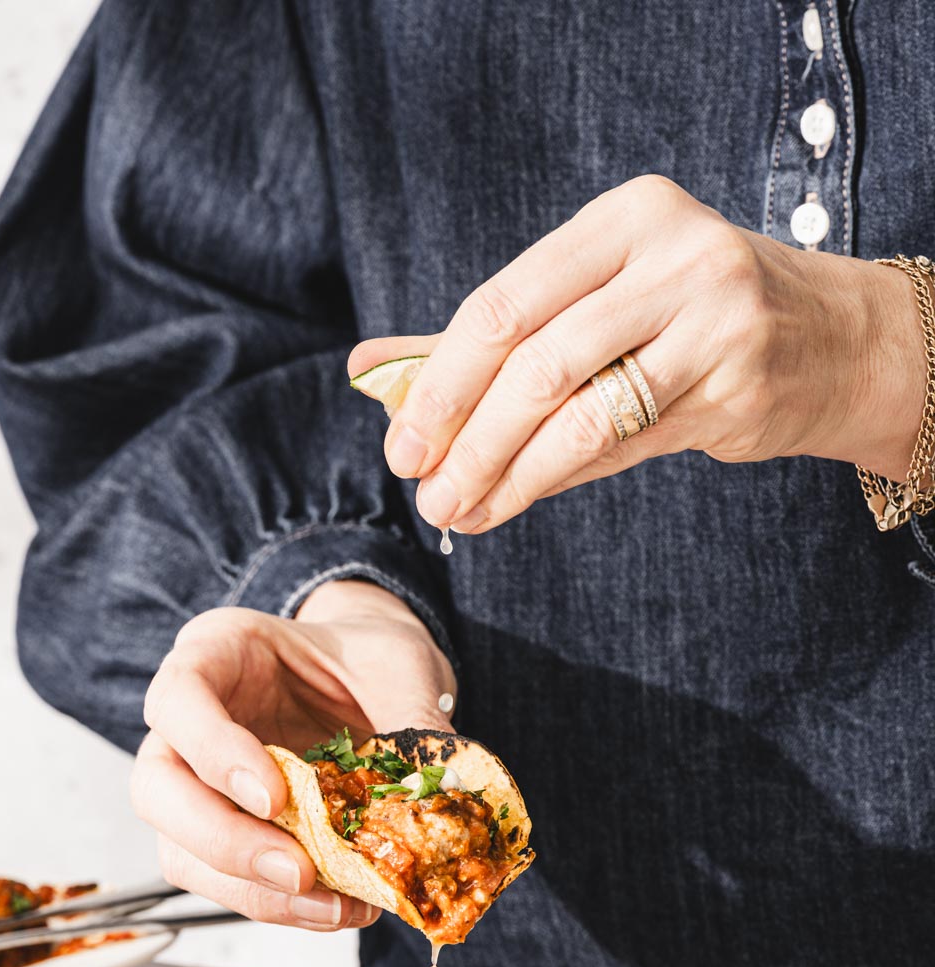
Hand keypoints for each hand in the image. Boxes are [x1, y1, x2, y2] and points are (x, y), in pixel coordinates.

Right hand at [133, 582, 454, 927]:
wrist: (371, 683)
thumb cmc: (367, 659)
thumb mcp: (398, 666)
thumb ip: (412, 715)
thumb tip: (446, 790)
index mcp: (216, 654)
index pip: (178, 701)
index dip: (215, 754)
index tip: (275, 797)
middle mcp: (186, 723)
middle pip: (157, 790)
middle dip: (225, 843)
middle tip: (299, 872)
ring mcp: (195, 784)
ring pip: (181, 851)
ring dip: (253, 892)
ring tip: (332, 905)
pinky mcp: (224, 835)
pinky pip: (227, 882)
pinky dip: (280, 905)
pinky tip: (338, 906)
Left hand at [351, 176, 923, 532]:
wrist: (831, 340)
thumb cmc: (686, 318)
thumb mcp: (596, 300)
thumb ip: (489, 335)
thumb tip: (372, 373)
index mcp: (624, 218)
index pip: (504, 302)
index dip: (441, 382)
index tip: (401, 442)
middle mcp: (672, 256)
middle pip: (533, 359)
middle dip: (464, 435)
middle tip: (422, 489)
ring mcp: (712, 320)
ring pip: (576, 411)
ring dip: (504, 473)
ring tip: (458, 511)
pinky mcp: (734, 386)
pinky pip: (620, 444)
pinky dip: (553, 480)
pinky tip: (511, 503)